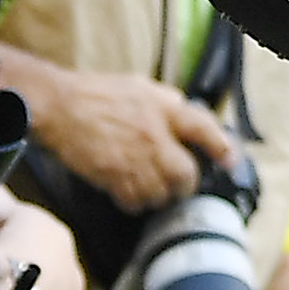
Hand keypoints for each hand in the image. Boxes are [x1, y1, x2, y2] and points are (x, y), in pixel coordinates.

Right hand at [25, 65, 233, 214]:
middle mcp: (156, 135)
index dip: (222, 147)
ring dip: (157, 197)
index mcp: (165, 108)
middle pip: (186, 173)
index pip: (204, 129)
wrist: (58, 106)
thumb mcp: (138, 86)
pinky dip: (134, 203)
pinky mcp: (115, 178)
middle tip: (178, 186)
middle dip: (184, 184)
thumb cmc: (94, 93)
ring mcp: (136, 159)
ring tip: (148, 191)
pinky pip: (134, 202)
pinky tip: (126, 195)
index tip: (229, 161)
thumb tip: (182, 113)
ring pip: (161, 193)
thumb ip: (164, 102)